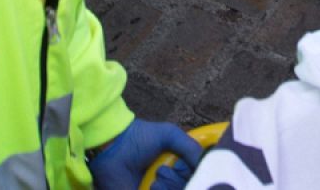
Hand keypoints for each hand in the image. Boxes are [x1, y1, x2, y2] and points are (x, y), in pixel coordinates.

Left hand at [87, 118, 202, 189]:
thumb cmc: (141, 137)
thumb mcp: (171, 135)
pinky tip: (151, 186)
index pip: (196, 177)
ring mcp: (157, 189)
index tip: (185, 168)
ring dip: (169, 187)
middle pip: (188, 187)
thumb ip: (192, 148)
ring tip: (155, 180)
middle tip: (162, 171)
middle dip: (177, 182)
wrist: (113, 146)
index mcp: (178, 166)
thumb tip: (206, 165)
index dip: (196, 176)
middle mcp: (170, 180)